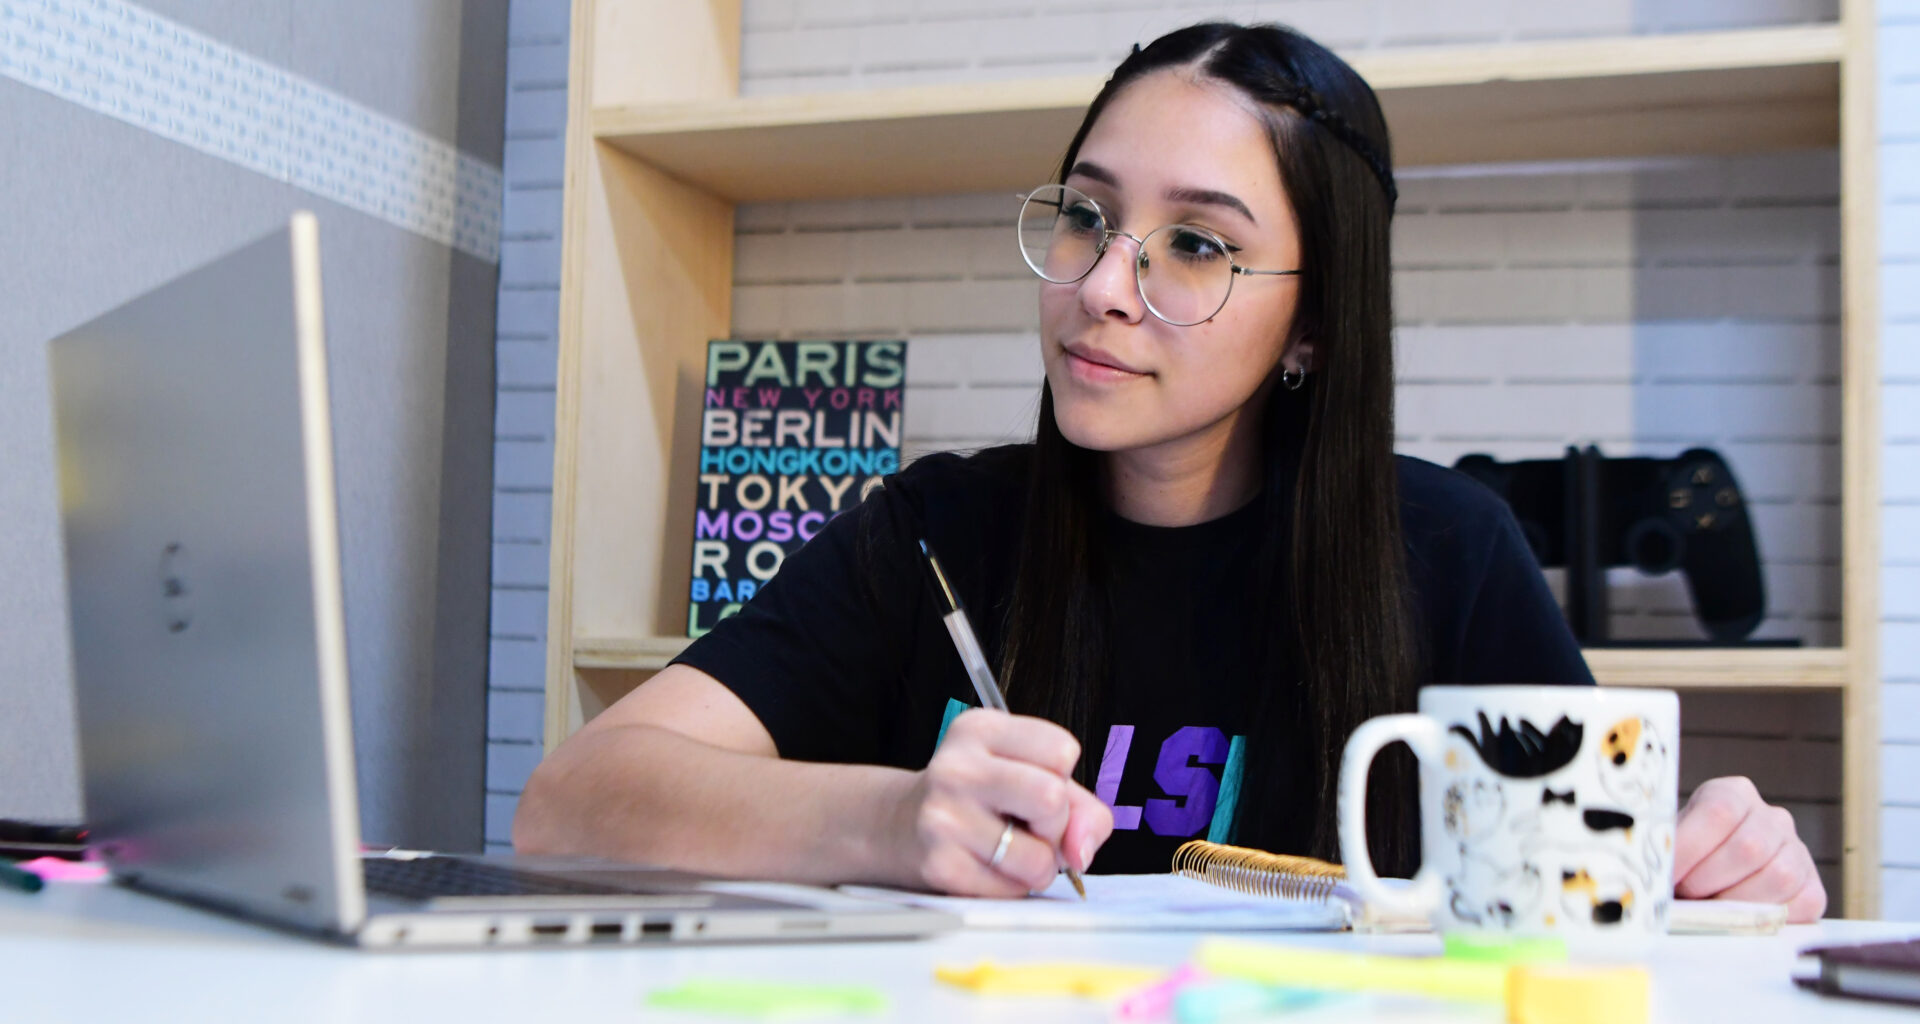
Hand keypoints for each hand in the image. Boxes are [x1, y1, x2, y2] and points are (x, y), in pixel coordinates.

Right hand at [889, 709, 1113, 896]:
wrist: (899, 827)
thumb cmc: (977, 800)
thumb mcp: (1028, 776)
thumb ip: (1080, 808)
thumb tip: (1082, 851)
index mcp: (981, 729)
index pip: (1062, 750)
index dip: (1060, 777)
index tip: (1033, 781)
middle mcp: (957, 767)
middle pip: (1052, 798)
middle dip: (1054, 824)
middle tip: (1027, 824)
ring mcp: (943, 816)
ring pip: (1039, 857)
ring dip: (1036, 866)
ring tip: (1007, 850)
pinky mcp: (939, 865)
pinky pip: (1012, 890)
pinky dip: (1011, 887)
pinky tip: (985, 866)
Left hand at [1672, 775, 1825, 921]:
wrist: (1710, 879)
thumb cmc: (1684, 861)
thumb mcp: (1672, 845)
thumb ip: (1667, 853)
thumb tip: (1656, 880)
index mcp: (1732, 793)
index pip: (1717, 813)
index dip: (1689, 848)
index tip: (1665, 875)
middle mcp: (1771, 817)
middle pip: (1749, 847)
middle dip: (1708, 880)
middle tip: (1686, 895)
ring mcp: (1797, 850)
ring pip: (1778, 876)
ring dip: (1737, 902)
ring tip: (1710, 907)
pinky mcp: (1813, 886)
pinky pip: (1802, 903)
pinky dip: (1769, 917)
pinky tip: (1741, 916)